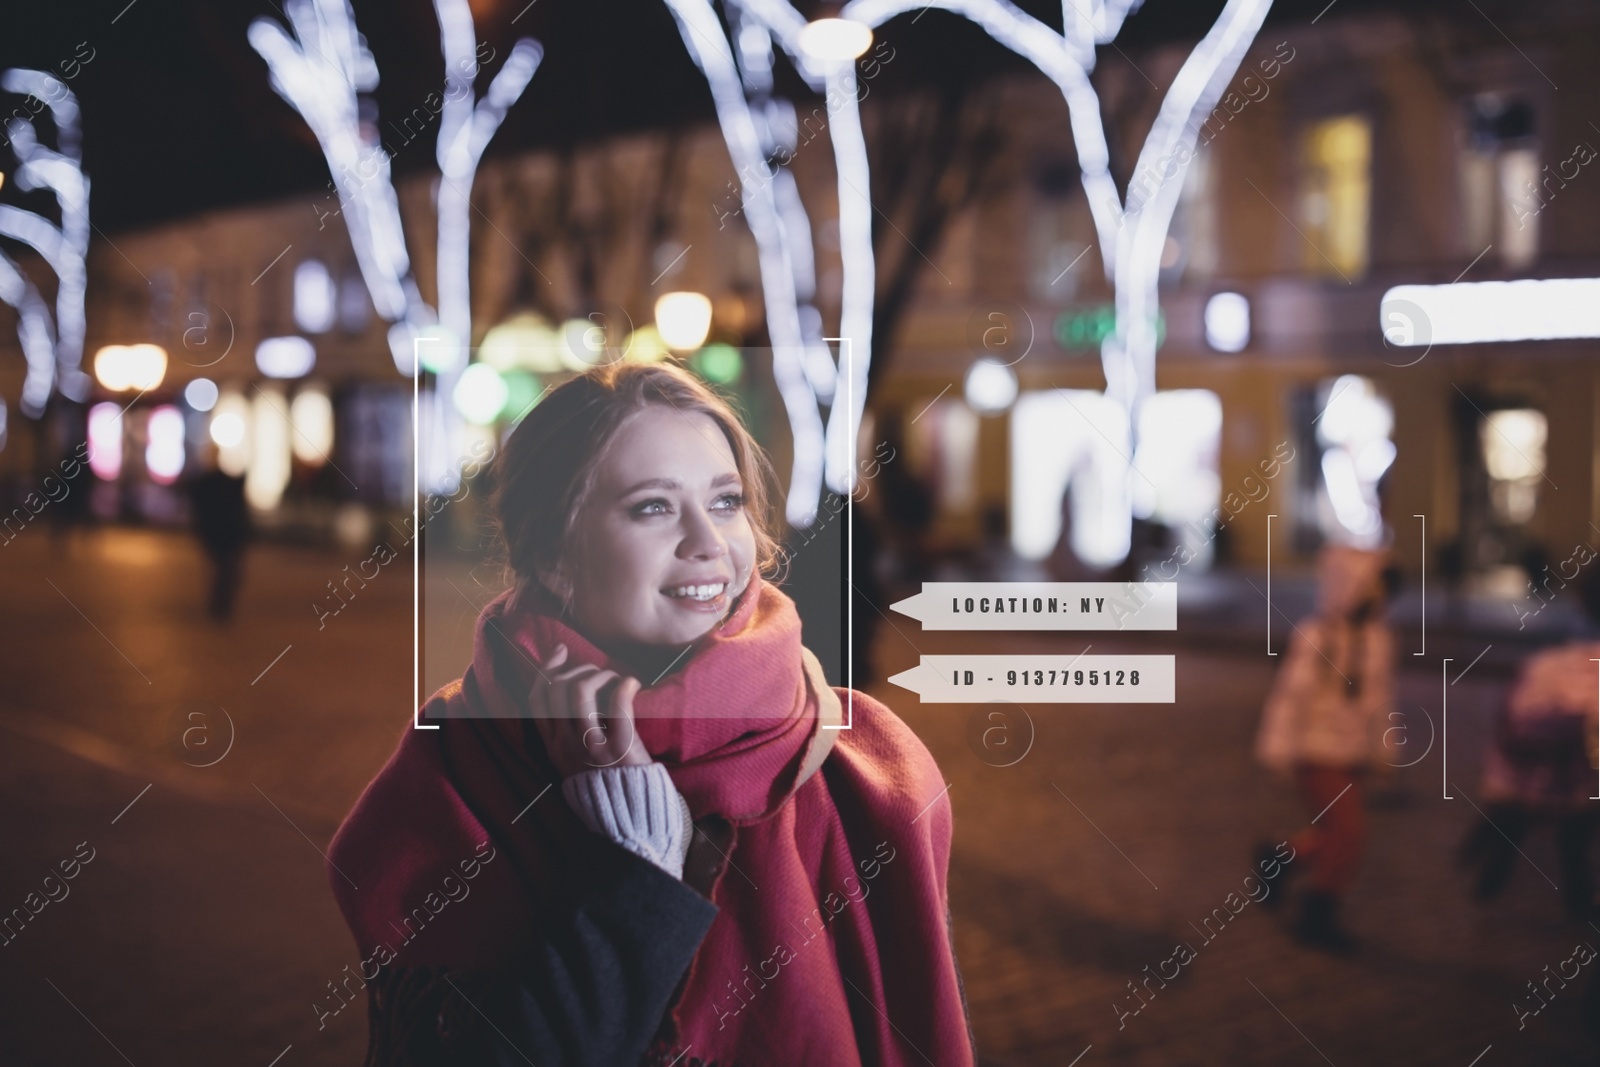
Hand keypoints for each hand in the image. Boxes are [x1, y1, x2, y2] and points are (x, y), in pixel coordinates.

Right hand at [528, 644, 651, 776]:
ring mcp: (590, 746)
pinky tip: (633, 684)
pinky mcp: (619, 748)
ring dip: (599, 675)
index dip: (546, 670)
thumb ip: (567, 730)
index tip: (559, 652)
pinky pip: (617, 704)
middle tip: (599, 672)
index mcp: (553, 746)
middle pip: (557, 689)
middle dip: (578, 670)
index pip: (537, 699)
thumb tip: (567, 688)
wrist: (628, 815)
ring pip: (580, 691)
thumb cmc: (605, 782)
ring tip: (616, 679)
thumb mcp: (574, 758)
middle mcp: (565, 744)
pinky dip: (625, 686)